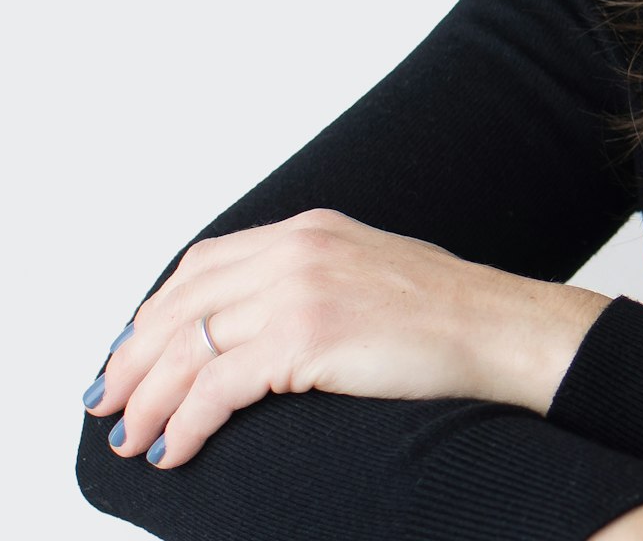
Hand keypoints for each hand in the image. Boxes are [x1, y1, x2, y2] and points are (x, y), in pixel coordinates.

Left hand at [83, 207, 612, 468]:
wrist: (500, 329)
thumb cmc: (447, 315)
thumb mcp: (368, 271)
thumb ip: (310, 279)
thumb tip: (252, 325)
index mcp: (309, 229)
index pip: (202, 263)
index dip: (155, 311)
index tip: (131, 352)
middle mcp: (296, 249)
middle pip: (181, 304)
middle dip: (132, 360)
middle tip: (108, 402)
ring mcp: (300, 289)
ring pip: (187, 348)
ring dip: (147, 401)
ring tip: (132, 440)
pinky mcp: (306, 337)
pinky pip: (215, 387)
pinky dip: (183, 423)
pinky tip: (176, 449)